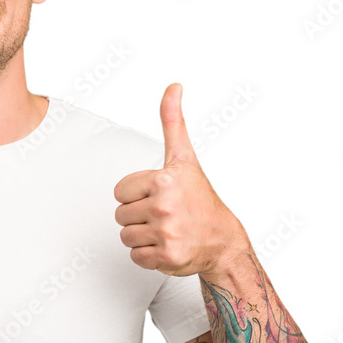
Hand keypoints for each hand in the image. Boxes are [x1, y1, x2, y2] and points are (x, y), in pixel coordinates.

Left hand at [113, 83, 249, 275]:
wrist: (223, 240)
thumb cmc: (200, 198)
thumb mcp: (184, 157)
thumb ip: (172, 121)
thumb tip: (173, 86)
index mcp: (164, 179)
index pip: (120, 191)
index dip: (136, 194)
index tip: (160, 194)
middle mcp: (165, 206)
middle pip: (120, 214)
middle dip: (139, 215)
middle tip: (164, 214)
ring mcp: (166, 233)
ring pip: (126, 236)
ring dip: (142, 236)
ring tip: (165, 229)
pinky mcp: (166, 257)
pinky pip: (135, 257)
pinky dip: (148, 255)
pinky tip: (167, 245)